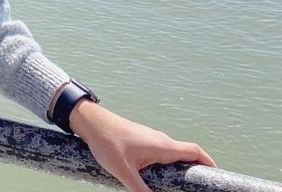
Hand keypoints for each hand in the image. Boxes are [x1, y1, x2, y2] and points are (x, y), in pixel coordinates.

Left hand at [69, 100, 215, 191]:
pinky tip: (160, 177)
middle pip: (186, 155)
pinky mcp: (141, 139)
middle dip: (196, 170)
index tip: (217, 177)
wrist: (90, 121)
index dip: (209, 163)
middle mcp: (160, 140)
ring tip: (182, 186)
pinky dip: (168, 164)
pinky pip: (161, 152)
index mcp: (162, 146)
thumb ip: (141, 191)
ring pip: (173, 154)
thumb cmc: (107, 143)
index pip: (194, 152)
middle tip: (199, 187)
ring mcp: (151, 138)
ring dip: (181, 168)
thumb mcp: (125, 173)